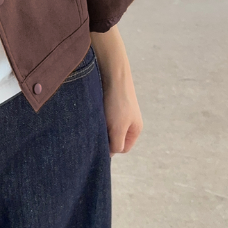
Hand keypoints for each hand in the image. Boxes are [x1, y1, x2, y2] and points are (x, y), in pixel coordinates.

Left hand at [89, 26, 142, 155]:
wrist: (113, 73)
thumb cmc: (117, 102)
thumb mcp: (117, 128)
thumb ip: (116, 144)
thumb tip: (110, 154)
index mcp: (135, 129)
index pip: (122, 148)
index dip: (111, 147)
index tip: (101, 139)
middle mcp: (129, 121)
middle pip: (113, 138)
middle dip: (104, 136)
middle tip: (95, 129)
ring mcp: (119, 112)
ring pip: (105, 127)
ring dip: (98, 125)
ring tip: (94, 118)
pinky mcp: (109, 104)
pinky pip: (101, 116)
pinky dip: (96, 116)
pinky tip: (92, 111)